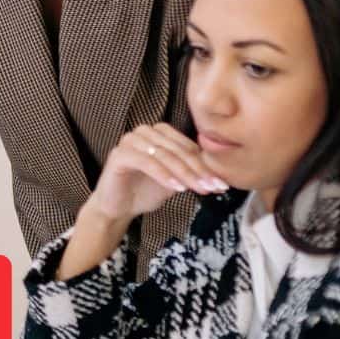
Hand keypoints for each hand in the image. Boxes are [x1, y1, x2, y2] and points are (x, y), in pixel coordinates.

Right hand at [86, 124, 227, 223]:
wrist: (118, 207)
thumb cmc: (145, 191)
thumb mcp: (175, 181)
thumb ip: (191, 172)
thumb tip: (220, 176)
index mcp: (160, 133)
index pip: (187, 147)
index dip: (205, 166)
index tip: (221, 184)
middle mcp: (145, 131)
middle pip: (178, 150)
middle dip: (198, 170)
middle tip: (214, 187)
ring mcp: (130, 140)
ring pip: (164, 155)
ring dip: (184, 173)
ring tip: (199, 189)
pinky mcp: (119, 154)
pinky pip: (146, 162)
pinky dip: (164, 175)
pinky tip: (177, 188)